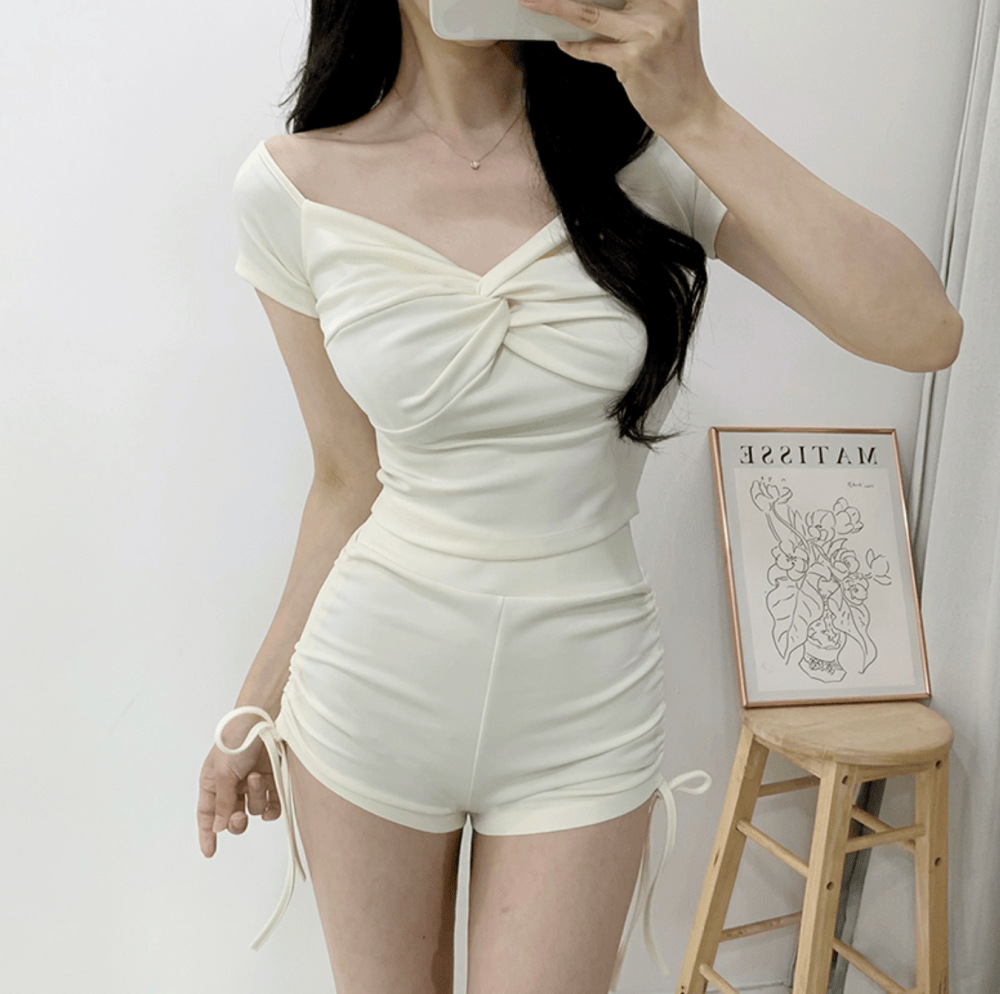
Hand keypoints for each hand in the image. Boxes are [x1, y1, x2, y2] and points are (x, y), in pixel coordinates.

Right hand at [196, 712, 281, 857]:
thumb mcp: (223, 773)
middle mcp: (233, 785)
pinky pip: (274, 805)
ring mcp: (254, 783)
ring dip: (255, 798)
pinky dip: (273, 804)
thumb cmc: (236, 740)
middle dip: (235, 821)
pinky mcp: (274, 779)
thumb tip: (218, 827)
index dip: (207, 834)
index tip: (210, 852)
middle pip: (232, 818)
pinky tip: (272, 795)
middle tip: (238, 814)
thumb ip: (222, 802)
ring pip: (254, 810)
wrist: (264, 719)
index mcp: (213, 782)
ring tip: (257, 777)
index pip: (207, 814)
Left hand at [518, 0, 722, 137]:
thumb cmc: (677, 69)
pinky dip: (574, 46)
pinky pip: (592, 49)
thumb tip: (596, 1)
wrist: (691, 109)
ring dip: (556, 7)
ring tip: (532, 2)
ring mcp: (648, 33)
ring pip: (590, 14)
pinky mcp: (633, 60)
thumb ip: (640, 7)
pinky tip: (562, 41)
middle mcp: (664, 7)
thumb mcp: (667, 25)